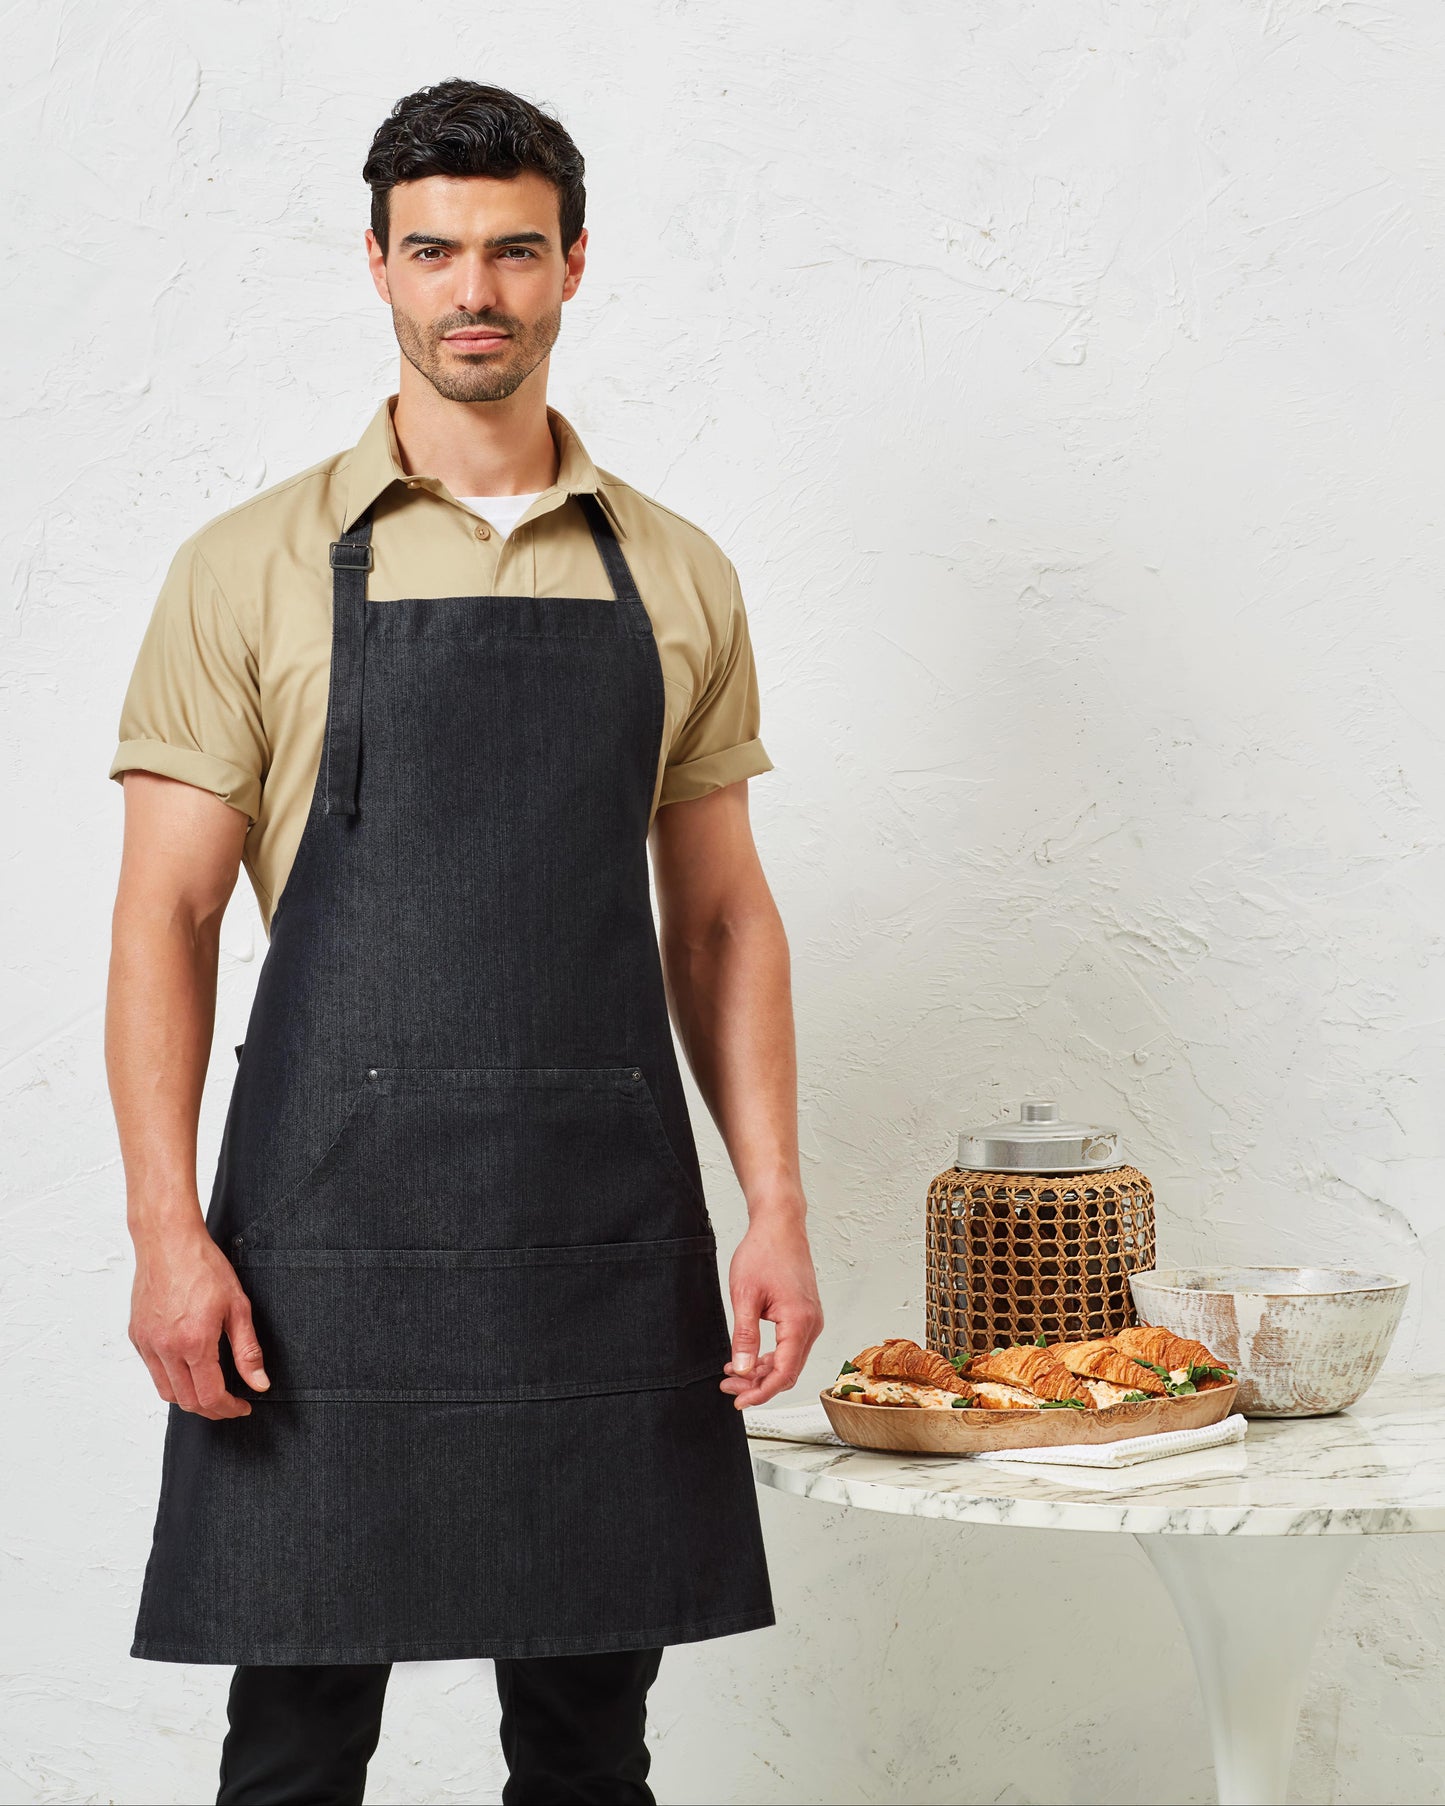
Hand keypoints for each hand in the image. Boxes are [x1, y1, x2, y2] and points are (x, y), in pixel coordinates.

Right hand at [128, 1220, 268, 1419]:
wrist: (168, 1242)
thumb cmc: (204, 1267)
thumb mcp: (238, 1307)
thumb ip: (248, 1351)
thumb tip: (259, 1383)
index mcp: (194, 1343)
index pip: (210, 1397)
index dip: (229, 1409)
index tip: (242, 1406)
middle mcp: (166, 1348)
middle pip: (186, 1402)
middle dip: (211, 1409)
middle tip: (229, 1403)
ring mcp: (147, 1343)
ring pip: (166, 1391)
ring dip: (189, 1398)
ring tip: (210, 1389)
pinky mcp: (136, 1336)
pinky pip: (153, 1371)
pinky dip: (171, 1378)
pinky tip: (188, 1367)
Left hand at [719, 1211, 823, 1409]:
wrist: (780, 1224)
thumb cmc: (764, 1252)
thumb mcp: (745, 1296)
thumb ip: (744, 1336)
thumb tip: (742, 1370)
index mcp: (799, 1322)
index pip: (783, 1373)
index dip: (761, 1392)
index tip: (738, 1401)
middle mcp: (811, 1324)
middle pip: (788, 1371)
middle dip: (758, 1384)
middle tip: (728, 1387)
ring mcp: (811, 1320)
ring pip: (789, 1360)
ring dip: (762, 1371)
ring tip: (732, 1374)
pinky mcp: (805, 1314)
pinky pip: (790, 1346)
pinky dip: (770, 1356)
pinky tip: (748, 1357)